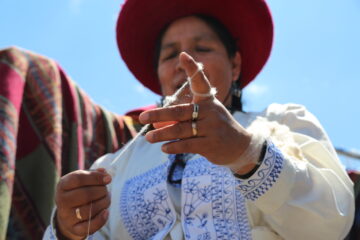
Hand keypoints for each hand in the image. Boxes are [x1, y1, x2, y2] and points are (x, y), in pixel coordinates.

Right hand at [55, 168, 110, 238]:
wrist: (69, 214)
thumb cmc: (80, 191)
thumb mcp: (84, 180)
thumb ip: (94, 174)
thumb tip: (105, 173)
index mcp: (63, 185)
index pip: (78, 178)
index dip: (95, 177)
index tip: (108, 178)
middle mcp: (61, 200)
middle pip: (85, 194)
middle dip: (101, 191)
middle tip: (106, 191)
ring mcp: (66, 216)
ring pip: (89, 210)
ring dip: (103, 203)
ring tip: (106, 199)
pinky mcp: (74, 229)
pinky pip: (89, 226)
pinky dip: (101, 219)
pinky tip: (106, 212)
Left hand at [139, 52, 254, 172]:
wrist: (240, 146)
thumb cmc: (215, 128)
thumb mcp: (202, 118)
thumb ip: (180, 119)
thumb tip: (155, 125)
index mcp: (208, 101)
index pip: (200, 82)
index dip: (192, 68)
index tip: (183, 55)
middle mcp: (210, 111)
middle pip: (180, 111)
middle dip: (159, 114)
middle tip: (142, 117)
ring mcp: (211, 128)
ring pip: (181, 130)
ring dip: (162, 134)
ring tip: (148, 137)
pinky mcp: (211, 144)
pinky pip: (187, 145)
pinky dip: (173, 146)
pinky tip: (164, 148)